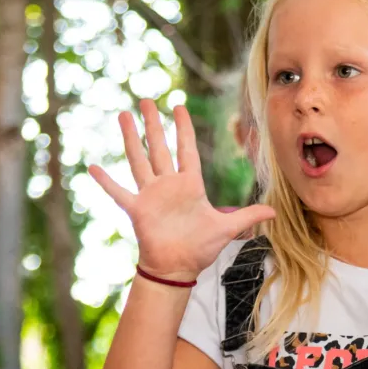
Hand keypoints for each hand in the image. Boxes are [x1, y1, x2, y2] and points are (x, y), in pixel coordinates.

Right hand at [90, 101, 275, 281]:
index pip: (186, 150)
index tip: (178, 106)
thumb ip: (247, 216)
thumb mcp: (227, 228)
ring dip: (131, 138)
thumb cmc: (200, 248)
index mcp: (189, 185)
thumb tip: (274, 212)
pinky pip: (118, 192)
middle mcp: (168, 185)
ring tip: (123, 116)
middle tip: (146, 100)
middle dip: (153, 123)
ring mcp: (150, 195)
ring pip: (138, 160)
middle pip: (159, 147)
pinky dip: (106, 181)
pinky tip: (93, 166)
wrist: (177, 268)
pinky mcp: (137, 209)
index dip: (183, 128)